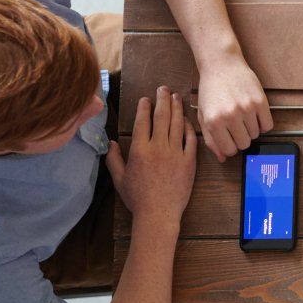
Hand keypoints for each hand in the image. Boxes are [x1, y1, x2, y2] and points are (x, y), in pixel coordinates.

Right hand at [106, 86, 197, 228]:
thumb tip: (112, 142)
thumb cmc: (137, 198)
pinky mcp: (189, 162)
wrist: (159, 214)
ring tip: (176, 97)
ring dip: (177, 108)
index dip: (144, 107)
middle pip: (161, 117)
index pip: (142, 121)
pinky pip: (191, 140)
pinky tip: (187, 119)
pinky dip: (188, 128)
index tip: (146, 98)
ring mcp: (176, 154)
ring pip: (177, 125)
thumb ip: (113, 158)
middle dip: (162, 100)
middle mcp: (158, 148)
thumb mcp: (119, 178)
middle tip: (163, 88)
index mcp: (139, 150)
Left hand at [194, 58, 271, 161]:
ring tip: (243, 116)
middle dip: (241, 138)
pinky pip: (268, 125)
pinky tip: (254, 115)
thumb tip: (223, 158)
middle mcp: (230, 116)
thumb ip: (211, 139)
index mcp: (214, 122)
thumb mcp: (204, 115)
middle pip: (244, 144)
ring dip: (251, 129)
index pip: (229, 150)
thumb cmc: (210, 89)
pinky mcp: (260, 101)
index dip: (230, 146)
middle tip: (236, 126)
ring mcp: (247, 108)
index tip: (230, 138)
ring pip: (256, 135)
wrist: (221, 64)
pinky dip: (262, 123)